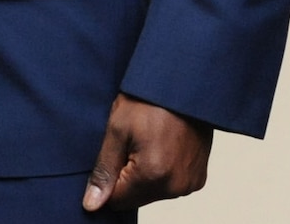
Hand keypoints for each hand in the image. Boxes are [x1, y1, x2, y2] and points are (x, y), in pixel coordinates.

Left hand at [82, 94, 212, 211]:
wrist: (183, 85)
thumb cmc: (148, 100)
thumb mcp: (117, 129)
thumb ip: (104, 171)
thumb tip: (92, 204)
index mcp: (153, 176)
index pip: (117, 201)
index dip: (108, 179)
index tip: (114, 153)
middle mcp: (175, 186)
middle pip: (136, 198)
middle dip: (127, 176)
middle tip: (130, 143)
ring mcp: (190, 184)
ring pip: (152, 192)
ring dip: (143, 175)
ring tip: (147, 141)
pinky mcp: (198, 179)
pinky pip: (170, 185)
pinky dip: (161, 172)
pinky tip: (160, 146)